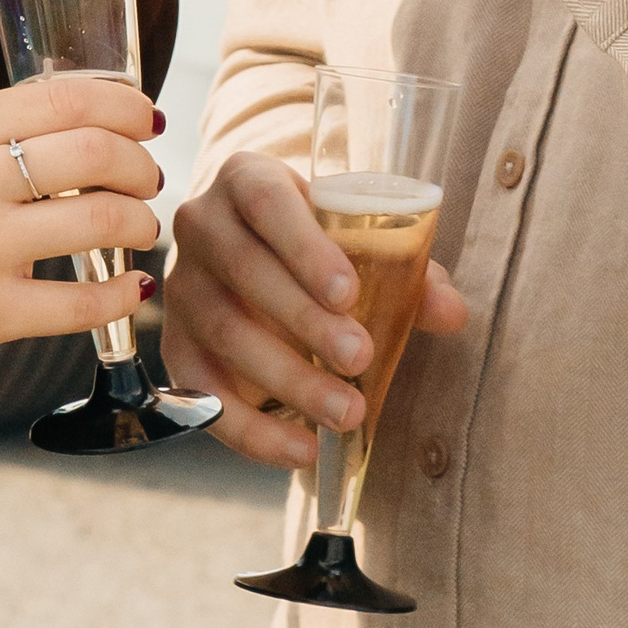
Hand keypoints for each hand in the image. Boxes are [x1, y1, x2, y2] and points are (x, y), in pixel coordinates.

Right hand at [0, 77, 163, 401]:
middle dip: (139, 165)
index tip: (145, 120)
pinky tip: (130, 286)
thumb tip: (80, 123)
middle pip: (94, 154)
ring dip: (138, 222)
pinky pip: (81, 302)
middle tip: (147, 178)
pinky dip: (121, 293)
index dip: (122, 106)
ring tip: (139, 228)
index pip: (62, 99)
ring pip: (100, 221)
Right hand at [163, 150, 470, 472]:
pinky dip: (251, 429)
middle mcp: (202, 225)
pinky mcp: (175, 345)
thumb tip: (451, 312)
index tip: (349, 292)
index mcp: (246, 179)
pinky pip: (203, 392)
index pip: (266, 202)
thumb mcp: (357, 239)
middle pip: (245, 271)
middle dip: (304, 322)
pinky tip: (301, 449)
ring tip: (347, 412)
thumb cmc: (317, 244)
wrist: (257, 254)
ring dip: (288, 380)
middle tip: (361, 359)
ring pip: (224, 333)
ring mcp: (182, 287)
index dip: (304, 247)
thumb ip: (407, 270)